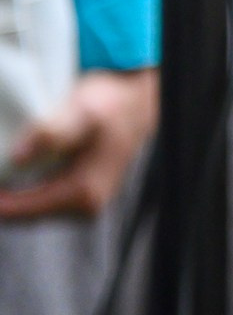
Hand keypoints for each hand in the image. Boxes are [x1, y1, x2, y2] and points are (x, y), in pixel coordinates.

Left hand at [0, 69, 157, 221]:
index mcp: (83, 194)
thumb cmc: (111, 103)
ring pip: (31, 207)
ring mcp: (85, 204)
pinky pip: (42, 198)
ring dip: (12, 190)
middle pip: (23, 213)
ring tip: (3, 167)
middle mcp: (85, 207)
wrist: (138, 100)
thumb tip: (16, 157)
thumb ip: (51, 134)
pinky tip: (19, 167)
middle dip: (3, 195)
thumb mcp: (81, 110)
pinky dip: (25, 186)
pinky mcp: (82, 195)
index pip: (18, 212)